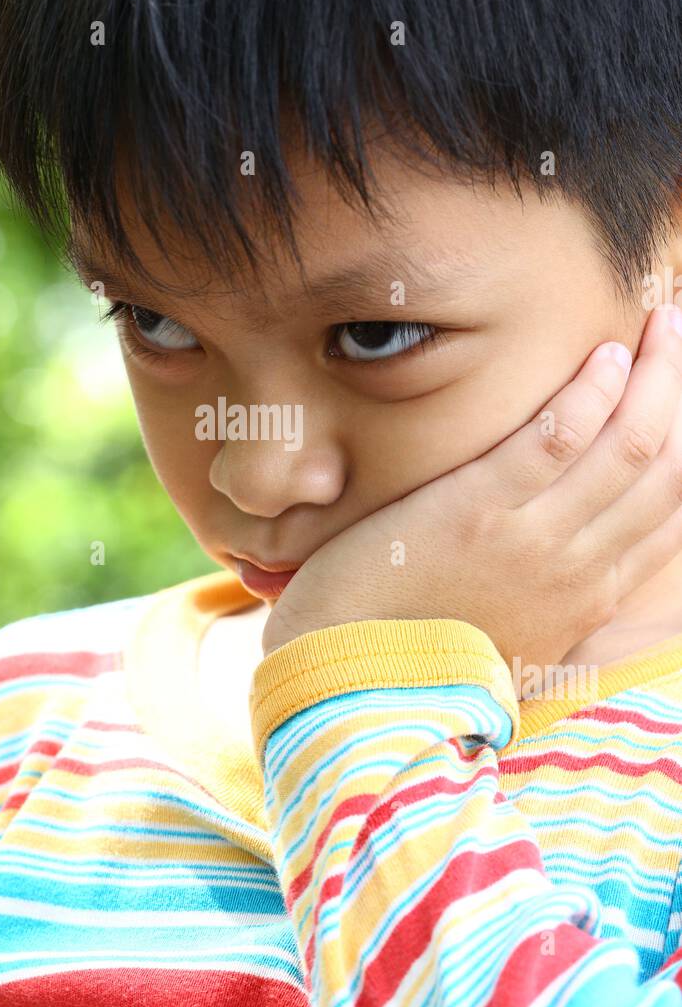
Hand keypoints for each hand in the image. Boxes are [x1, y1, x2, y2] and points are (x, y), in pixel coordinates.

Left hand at [262, 305, 681, 681]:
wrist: (356, 685)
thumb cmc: (422, 652)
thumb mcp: (513, 634)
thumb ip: (551, 590)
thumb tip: (577, 550)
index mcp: (589, 597)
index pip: (670, 511)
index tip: (680, 395)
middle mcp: (578, 570)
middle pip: (664, 469)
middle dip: (678, 393)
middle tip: (675, 332)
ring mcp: (532, 541)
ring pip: (627, 447)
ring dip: (653, 376)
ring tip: (659, 321)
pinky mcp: (476, 513)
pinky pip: (555, 444)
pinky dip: (588, 396)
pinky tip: (602, 354)